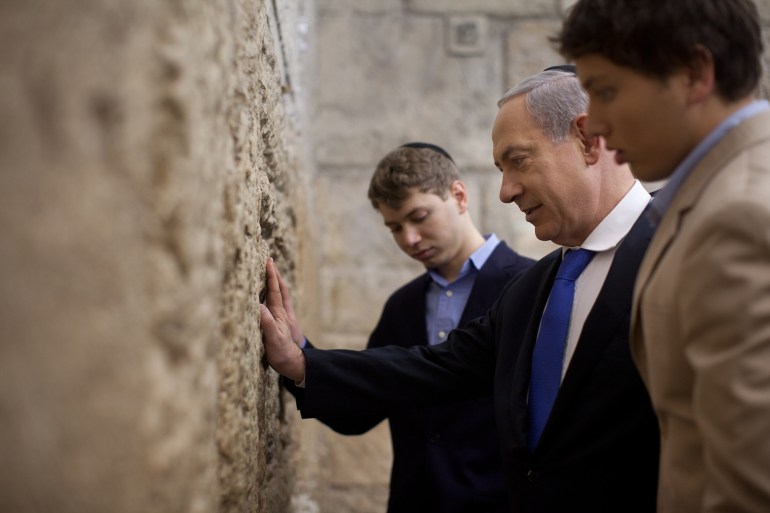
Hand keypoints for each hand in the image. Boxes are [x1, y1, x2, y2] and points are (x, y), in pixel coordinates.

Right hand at [259, 258, 305, 382]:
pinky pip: (277, 305)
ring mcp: (282, 319)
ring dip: (275, 284)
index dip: (271, 275)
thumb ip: (266, 322)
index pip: (274, 290)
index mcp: (279, 313)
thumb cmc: (282, 352)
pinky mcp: (281, 325)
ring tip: (271, 274)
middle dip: (274, 275)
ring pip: (279, 296)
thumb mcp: (273, 338)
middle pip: (279, 289)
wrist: (294, 364)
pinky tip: (271, 297)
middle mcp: (281, 313)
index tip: (268, 260)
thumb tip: (257, 305)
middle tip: (270, 262)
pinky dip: (274, 296)